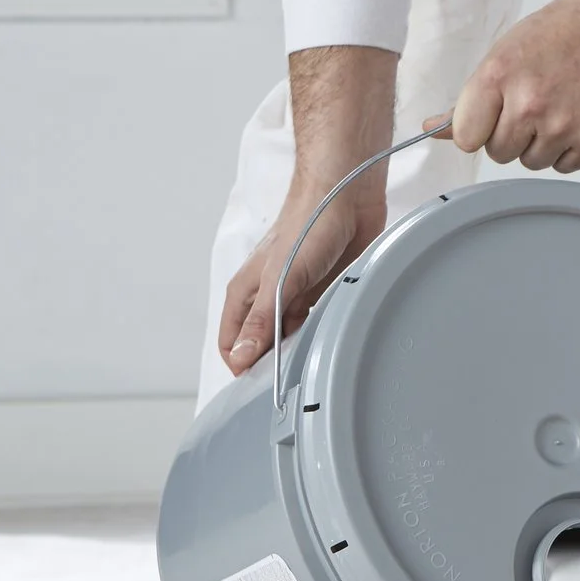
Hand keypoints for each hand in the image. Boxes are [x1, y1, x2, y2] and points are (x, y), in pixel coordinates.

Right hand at [218, 167, 387, 374]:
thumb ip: (262, 319)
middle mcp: (267, 299)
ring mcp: (295, 297)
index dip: (245, 367)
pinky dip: (322, 334)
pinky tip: (333, 339)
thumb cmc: (308, 224)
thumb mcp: (281, 278)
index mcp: (246, 294)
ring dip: (302, 350)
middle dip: (276, 363)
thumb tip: (243, 358)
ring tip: (319, 359)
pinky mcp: (322, 293)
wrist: (346, 195)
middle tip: (299, 378)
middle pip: (263, 347)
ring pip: (291, 338)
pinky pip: (317, 324)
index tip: (267, 385)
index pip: (233, 346)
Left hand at [448, 0, 579, 171]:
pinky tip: (577, 117)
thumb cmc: (562, 31)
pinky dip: (568, 150)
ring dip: (540, 144)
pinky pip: (564, 167)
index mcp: (498, 77)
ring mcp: (564, 126)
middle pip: (499, 153)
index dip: (477, 128)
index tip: (492, 115)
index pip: (465, 138)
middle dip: (511, 135)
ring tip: (558, 108)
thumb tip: (433, 130)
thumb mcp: (506, 53)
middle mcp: (530, 105)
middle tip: (533, 103)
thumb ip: (471, 99)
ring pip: (531, 162)